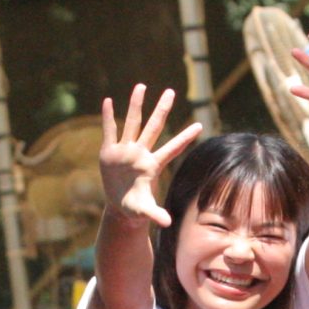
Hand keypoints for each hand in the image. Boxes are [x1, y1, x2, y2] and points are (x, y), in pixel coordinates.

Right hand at [99, 83, 203, 228]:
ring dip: (136, 105)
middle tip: (171, 92)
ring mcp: (125, 151)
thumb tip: (167, 223)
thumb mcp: (145, 211)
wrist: (120, 208)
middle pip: (154, 127)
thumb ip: (155, 214)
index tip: (200, 125)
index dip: (185, 138)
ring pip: (132, 123)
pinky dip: (108, 117)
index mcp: (152, 165)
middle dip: (161, 110)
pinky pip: (109, 131)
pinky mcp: (109, 152)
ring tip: (141, 86)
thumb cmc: (136, 209)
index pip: (173, 149)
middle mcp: (141, 153)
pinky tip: (108, 101)